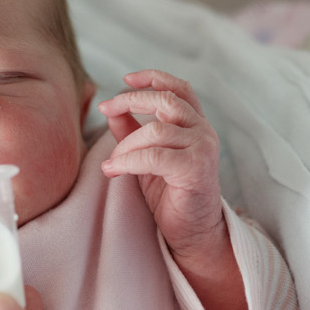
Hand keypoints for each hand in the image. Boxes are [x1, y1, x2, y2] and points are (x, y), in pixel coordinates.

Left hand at [99, 69, 227, 257]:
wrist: (192, 231)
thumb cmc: (171, 194)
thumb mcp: (147, 156)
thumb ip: (133, 131)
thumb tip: (111, 110)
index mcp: (194, 124)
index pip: (179, 88)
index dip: (153, 78)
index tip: (125, 79)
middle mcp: (203, 131)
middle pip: (166, 100)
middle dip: (130, 101)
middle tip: (105, 110)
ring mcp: (203, 149)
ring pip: (157, 130)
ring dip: (125, 144)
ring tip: (112, 161)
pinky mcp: (195, 170)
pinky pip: (154, 156)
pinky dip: (127, 161)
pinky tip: (113, 169)